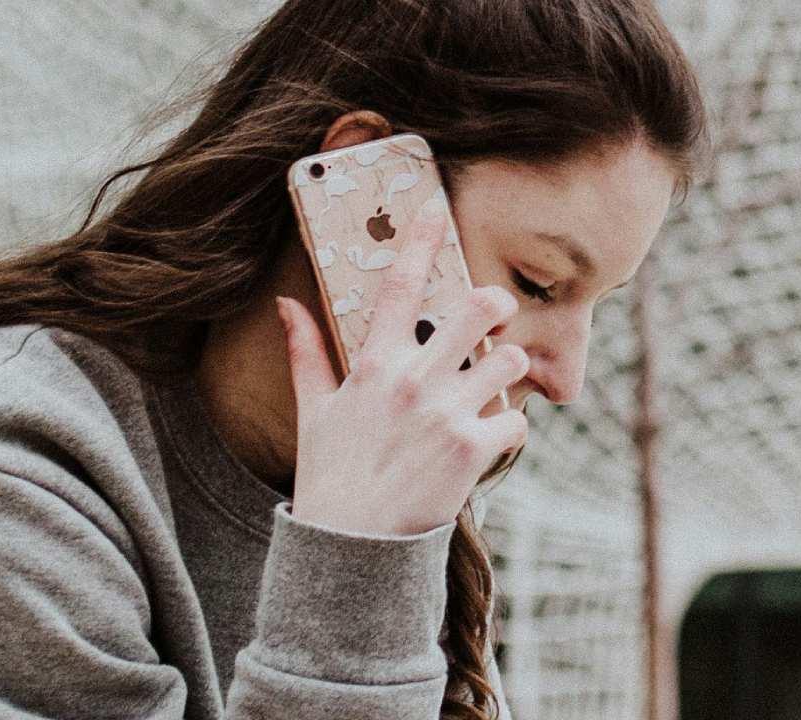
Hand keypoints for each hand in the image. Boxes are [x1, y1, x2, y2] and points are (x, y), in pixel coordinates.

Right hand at [275, 208, 529, 535]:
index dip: (419, 240)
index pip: (396, 286)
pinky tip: (490, 437)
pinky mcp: (472, 450)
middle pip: (477, 309)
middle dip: (496, 305)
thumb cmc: (332, 474)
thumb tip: (284, 302)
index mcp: (372, 365)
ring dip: (509, 369)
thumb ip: (305, 352)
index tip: (433, 208)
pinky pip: (517, 419)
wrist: (351, 547)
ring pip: (509, 360)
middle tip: (497, 316)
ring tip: (494, 385)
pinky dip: (510, 427)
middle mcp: (412, 380)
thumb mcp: (313, 410)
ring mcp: (445, 414)